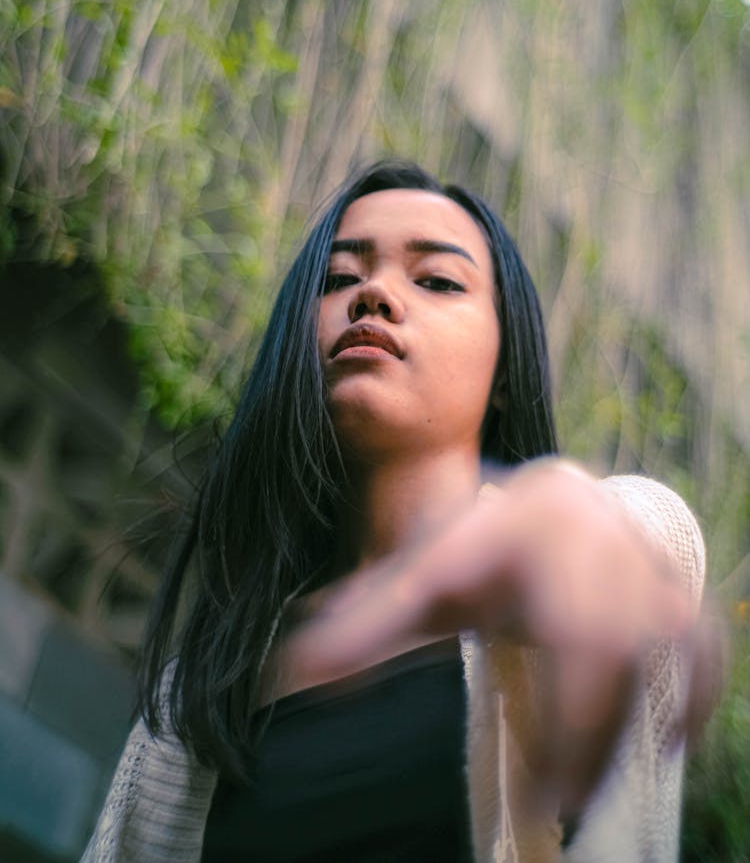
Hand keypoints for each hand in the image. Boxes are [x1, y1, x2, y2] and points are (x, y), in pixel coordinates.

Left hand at [288, 459, 716, 811]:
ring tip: (590, 788)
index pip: (562, 631)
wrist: (548, 502)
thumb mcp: (418, 579)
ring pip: (668, 649)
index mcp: (536, 530)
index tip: (544, 794)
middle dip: (593, 736)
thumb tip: (285, 677)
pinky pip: (702, 648)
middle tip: (556, 805)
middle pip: (615, 649)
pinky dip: (692, 697)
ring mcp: (647, 561)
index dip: (569, 722)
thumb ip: (360, 626)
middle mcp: (602, 538)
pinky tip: (661, 744)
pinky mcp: (677, 589)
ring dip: (639, 726)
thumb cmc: (475, 549)